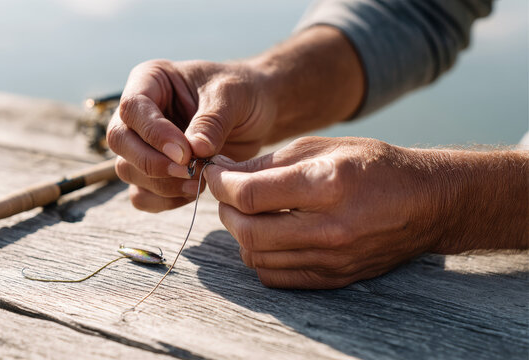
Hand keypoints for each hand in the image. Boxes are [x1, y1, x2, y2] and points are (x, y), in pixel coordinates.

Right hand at [107, 59, 275, 211]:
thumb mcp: (232, 97)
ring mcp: (142, 143)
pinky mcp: (153, 171)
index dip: (154, 134)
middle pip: (120, 141)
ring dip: (161, 184)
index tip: (186, 154)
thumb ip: (211, 122)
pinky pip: (141, 194)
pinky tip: (193, 192)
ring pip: (127, 170)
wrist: (258, 111)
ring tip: (199, 181)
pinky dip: (163, 201)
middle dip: (152, 163)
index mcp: (150, 80)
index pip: (133, 108)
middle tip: (190, 171)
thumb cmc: (242, 92)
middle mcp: (139, 112)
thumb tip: (193, 152)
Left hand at [204, 137, 527, 288]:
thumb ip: (269, 163)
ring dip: (240, 233)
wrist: (426, 203)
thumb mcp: (323, 147)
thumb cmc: (374, 166)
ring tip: (247, 212)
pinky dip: (260, 257)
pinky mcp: (334, 278)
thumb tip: (225, 172)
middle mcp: (330, 228)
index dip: (221, 184)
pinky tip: (267, 235)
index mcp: (328, 185)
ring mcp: (333, 259)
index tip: (214, 173)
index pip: (251, 194)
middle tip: (227, 193)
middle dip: (225, 210)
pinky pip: (277, 277)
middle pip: (248, 231)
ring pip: (257, 257)